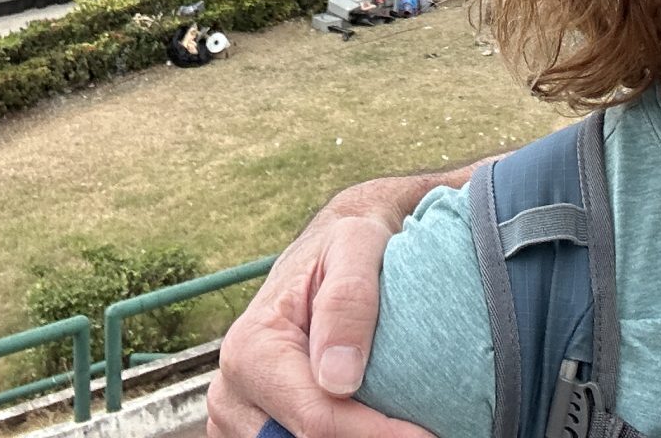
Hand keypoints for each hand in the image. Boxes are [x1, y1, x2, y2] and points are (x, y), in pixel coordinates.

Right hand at [207, 176, 446, 437]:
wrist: (329, 251)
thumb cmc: (347, 243)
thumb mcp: (355, 245)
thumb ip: (347, 302)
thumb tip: (338, 382)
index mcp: (251, 350)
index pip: (317, 420)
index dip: (377, 436)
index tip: (428, 436)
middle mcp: (232, 392)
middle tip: (424, 429)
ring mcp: (238, 421)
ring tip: (402, 423)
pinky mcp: (254, 433)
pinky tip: (371, 424)